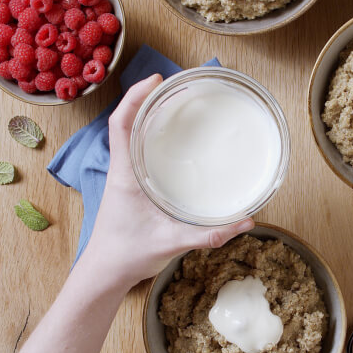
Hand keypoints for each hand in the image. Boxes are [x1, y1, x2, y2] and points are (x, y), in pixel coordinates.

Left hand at [80, 74, 253, 287]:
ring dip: (147, 114)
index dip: (134, 97)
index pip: (121, 124)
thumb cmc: (129, 255)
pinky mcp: (130, 185)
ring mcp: (124, 176)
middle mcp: (122, 170)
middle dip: (147, 98)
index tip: (156, 80)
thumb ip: (211, 234)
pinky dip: (150, 135)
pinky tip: (172, 140)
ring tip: (175, 104)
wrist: (106, 272)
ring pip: (130, 134)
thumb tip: (246, 221)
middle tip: (176, 87)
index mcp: (125, 175)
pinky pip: (137, 150)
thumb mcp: (172, 243)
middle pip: (127, 121)